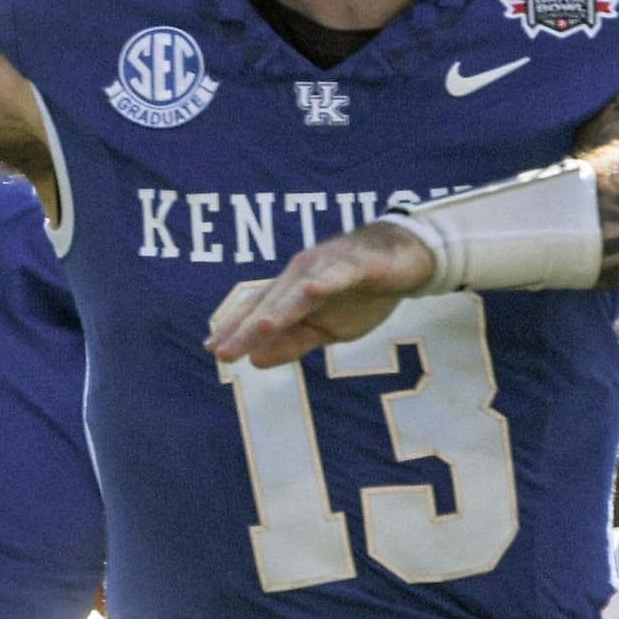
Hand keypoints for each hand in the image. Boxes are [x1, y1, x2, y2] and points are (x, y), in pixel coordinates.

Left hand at [204, 221, 435, 367]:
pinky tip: (311, 290)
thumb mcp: (326, 329)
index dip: (234, 329)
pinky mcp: (358, 264)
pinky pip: (339, 274)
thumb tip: (255, 360)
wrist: (406, 258)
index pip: (257, 310)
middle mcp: (302, 274)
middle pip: (270, 303)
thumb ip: (292, 342)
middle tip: (223, 353)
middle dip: (245, 329)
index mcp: (291, 290)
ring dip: (278, 309)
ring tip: (258, 328)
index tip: (212, 351)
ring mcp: (328, 267)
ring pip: (298, 292)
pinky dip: (326, 282)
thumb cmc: (360, 292)